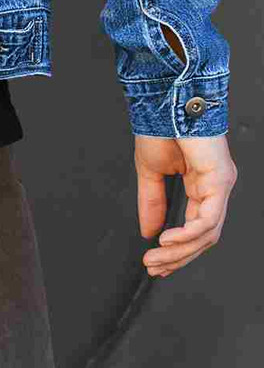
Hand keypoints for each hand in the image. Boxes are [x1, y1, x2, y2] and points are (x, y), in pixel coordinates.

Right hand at [135, 133, 236, 277]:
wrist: (163, 100)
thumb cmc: (160, 127)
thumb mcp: (151, 172)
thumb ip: (152, 202)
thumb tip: (147, 231)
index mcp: (203, 185)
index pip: (197, 228)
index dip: (177, 250)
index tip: (156, 264)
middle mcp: (216, 188)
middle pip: (203, 237)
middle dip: (177, 257)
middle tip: (154, 267)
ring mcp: (221, 185)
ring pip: (207, 233)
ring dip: (180, 250)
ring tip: (157, 257)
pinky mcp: (220, 180)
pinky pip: (209, 219)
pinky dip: (188, 234)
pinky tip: (168, 240)